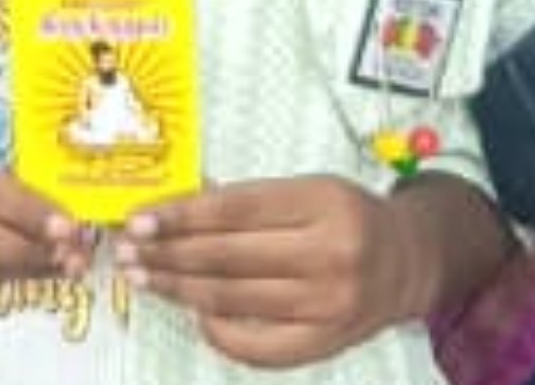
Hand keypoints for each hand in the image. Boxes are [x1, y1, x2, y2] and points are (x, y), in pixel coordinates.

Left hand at [123, 172, 503, 365]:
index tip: (139, 219)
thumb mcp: (308, 188)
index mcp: (323, 203)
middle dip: (169, 254)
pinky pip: (260, 346)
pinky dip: (220, 332)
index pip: (236, 209)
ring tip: (144, 278)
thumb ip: (250, 198)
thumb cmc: (346, 216)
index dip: (182, 215)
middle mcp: (329, 254)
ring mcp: (329, 305)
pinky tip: (194, 313)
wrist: (408, 263)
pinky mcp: (327, 342)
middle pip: (229, 257)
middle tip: (126, 251)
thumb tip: (178, 203)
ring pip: (235, 300)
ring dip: (180, 290)